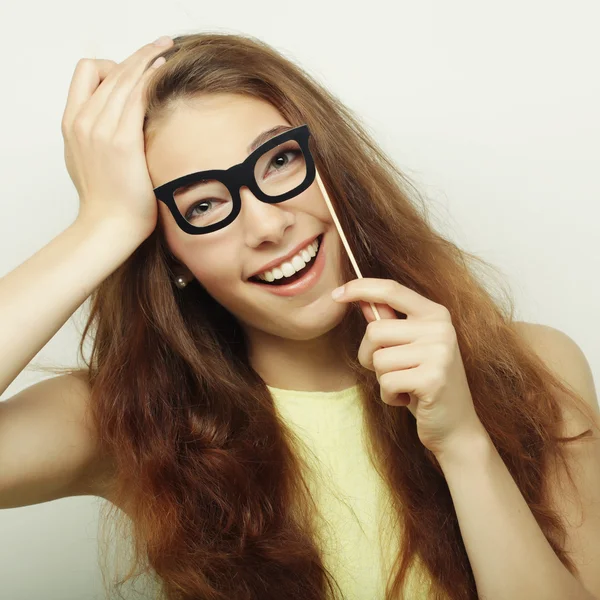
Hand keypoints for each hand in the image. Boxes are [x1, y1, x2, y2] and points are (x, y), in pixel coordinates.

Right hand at [61, 36, 173, 238]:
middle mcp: (82, 120)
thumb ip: (94, 133)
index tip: (136, 71)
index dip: (112, 64)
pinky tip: (166, 71)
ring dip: (148, 58)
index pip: (87, 71)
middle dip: (139, 54)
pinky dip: (151, 77)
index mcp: (71, 122)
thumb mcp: (87, 159)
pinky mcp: (122, 141)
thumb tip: (113, 120)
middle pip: (109, 68)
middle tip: (161, 45)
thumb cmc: (106, 199)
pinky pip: (137, 95)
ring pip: (123, 76)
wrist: (109, 226)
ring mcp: (100, 129)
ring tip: (168, 50)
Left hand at [332, 278, 485, 456]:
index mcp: (435, 314)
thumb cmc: (426, 384)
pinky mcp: (433, 378)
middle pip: (375, 331)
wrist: (455, 427)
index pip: (391, 290)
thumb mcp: (408, 349)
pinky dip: (390, 396)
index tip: (336, 294)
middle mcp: (440, 328)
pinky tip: (409, 399)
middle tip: (392, 372)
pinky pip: (387, 382)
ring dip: (382, 378)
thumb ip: (389, 322)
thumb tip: (364, 300)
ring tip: (405, 385)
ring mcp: (439, 352)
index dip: (360, 288)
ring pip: (378, 359)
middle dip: (370, 356)